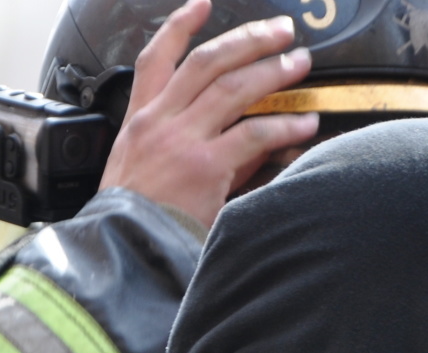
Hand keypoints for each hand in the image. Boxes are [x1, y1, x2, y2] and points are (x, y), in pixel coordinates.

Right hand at [99, 0, 319, 227]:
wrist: (123, 253)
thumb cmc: (133, 220)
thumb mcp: (142, 173)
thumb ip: (191, 146)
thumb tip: (246, 135)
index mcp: (139, 121)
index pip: (156, 58)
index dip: (180, 25)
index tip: (203, 4)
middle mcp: (159, 123)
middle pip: (207, 62)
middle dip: (247, 39)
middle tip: (280, 31)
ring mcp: (182, 142)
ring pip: (232, 88)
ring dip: (271, 71)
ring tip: (300, 63)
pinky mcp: (205, 168)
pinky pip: (254, 135)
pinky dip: (284, 126)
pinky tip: (305, 124)